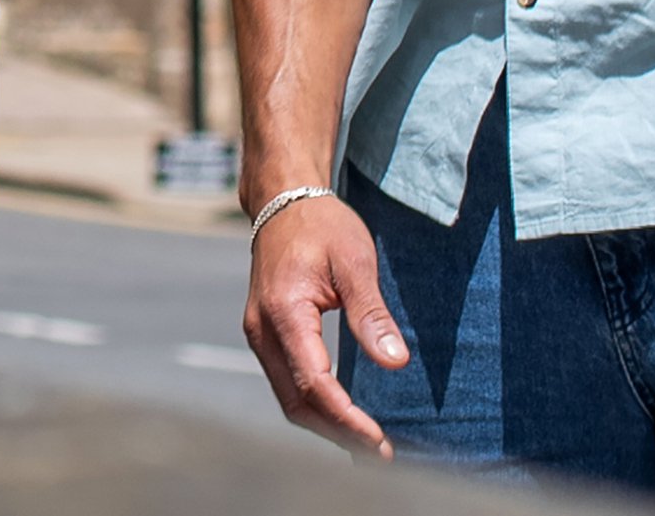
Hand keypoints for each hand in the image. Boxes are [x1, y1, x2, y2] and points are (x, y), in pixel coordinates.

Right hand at [240, 183, 406, 456]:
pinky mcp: (265, 335)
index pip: (313, 381)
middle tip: (378, 453)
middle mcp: (262, 328)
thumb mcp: (355, 261)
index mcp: (283, 311)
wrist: (283, 200)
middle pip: (295, 401)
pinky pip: (286, 382)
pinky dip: (314, 406)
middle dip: (336, 432)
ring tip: (365, 444)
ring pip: (287, 397)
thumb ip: (372, 313)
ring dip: (325, 424)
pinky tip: (342, 416)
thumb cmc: (322, 226)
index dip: (346, 417)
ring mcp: (258, 333)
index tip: (378, 440)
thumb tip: (395, 361)